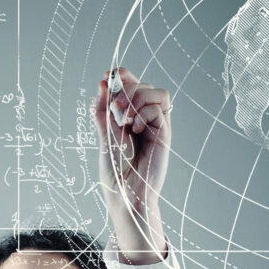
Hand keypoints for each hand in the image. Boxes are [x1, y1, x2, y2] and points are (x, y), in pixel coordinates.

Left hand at [90, 67, 171, 222]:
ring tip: (125, 118)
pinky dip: (144, 112)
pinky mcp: (164, 134)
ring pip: (157, 92)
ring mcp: (155, 126)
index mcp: (128, 118)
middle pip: (144, 84)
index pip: (131, 86)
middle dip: (127, 88)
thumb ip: (104, 110)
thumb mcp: (104, 135)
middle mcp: (144, 120)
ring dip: (138, 97)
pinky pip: (160, 108)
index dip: (122, 76)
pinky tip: (135, 129)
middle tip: (116, 109)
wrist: (124, 194)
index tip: (108, 75)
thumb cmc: (115, 171)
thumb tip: (103, 83)